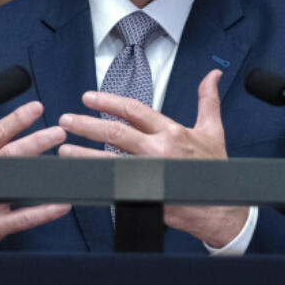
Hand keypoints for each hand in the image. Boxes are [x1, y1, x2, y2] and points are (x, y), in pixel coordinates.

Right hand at [0, 95, 70, 252]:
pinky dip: (43, 212)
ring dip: (42, 173)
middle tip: (58, 132)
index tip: (36, 108)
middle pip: (9, 156)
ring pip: (17, 185)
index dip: (15, 121)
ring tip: (65, 162)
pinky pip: (22, 219)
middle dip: (35, 142)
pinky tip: (62, 203)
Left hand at [57, 69, 248, 248]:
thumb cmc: (215, 170)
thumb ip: (207, 100)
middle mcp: (159, 151)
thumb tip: (212, 75)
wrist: (220, 210)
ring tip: (64, 148)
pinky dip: (96, 179)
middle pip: (115, 134)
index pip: (134, 111)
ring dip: (84, 154)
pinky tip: (82, 176)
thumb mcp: (213, 131)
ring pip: (110, 161)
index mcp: (172, 132)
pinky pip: (114, 185)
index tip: (88, 97)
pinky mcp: (145, 195)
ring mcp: (150, 174)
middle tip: (66, 120)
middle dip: (87, 125)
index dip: (108, 102)